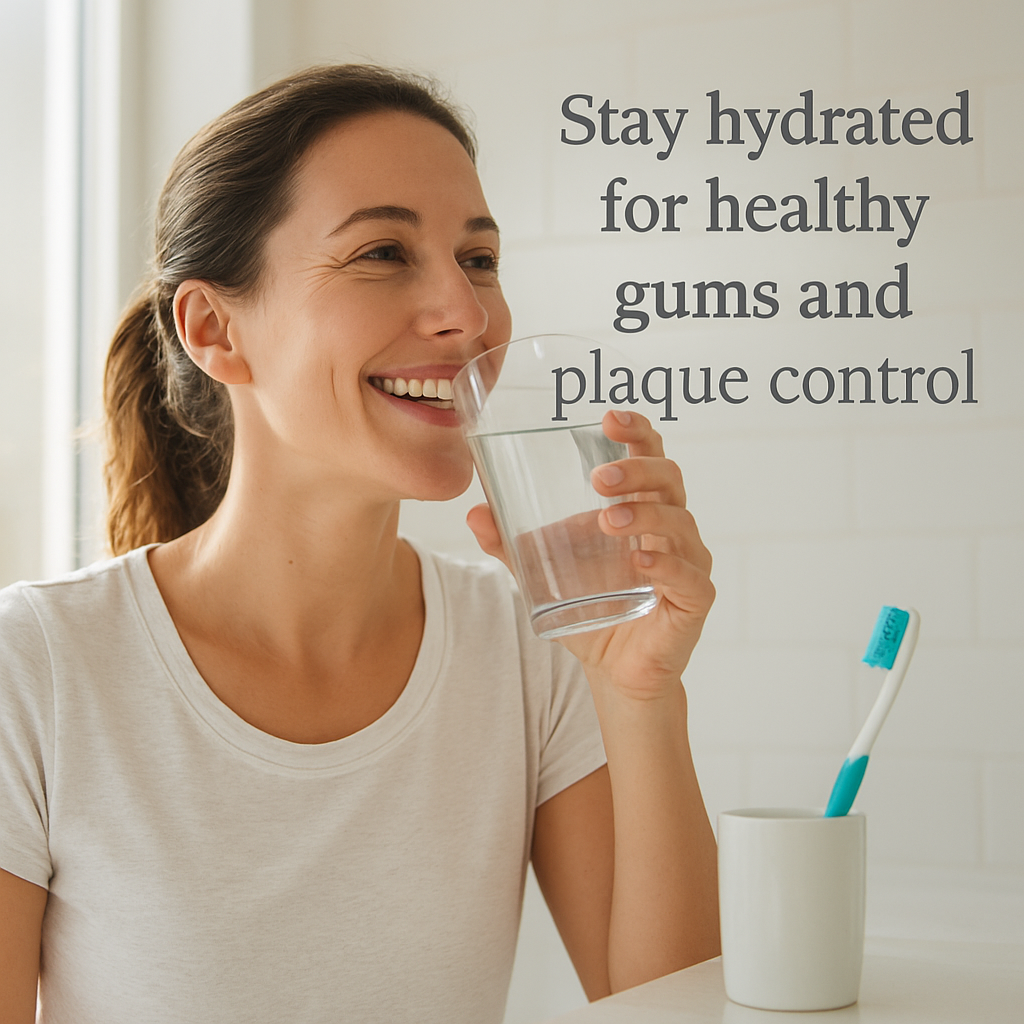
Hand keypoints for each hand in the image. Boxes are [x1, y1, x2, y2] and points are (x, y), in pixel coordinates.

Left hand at [466, 410, 713, 700]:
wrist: (614, 671)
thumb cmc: (591, 611)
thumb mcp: (542, 575)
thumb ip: (512, 545)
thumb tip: (474, 513)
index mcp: (641, 507)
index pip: (649, 456)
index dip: (636, 431)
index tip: (609, 418)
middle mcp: (671, 527)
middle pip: (669, 479)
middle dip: (637, 470)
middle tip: (599, 479)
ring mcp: (688, 562)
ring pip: (680, 523)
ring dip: (644, 515)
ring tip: (606, 520)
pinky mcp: (693, 600)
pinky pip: (690, 576)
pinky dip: (667, 565)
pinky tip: (642, 564)